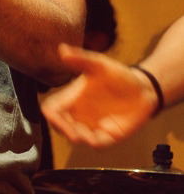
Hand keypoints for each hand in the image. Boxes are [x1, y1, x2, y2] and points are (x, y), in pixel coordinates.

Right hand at [41, 44, 158, 147]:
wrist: (144, 88)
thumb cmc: (119, 75)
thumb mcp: (100, 65)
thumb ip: (81, 60)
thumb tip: (62, 49)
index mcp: (72, 98)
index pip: (52, 109)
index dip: (49, 115)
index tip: (53, 115)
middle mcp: (79, 114)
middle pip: (60, 127)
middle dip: (62, 129)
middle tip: (70, 129)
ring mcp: (92, 126)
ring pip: (77, 138)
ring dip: (78, 136)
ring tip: (82, 133)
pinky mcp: (108, 136)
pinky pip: (97, 144)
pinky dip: (96, 140)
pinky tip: (105, 128)